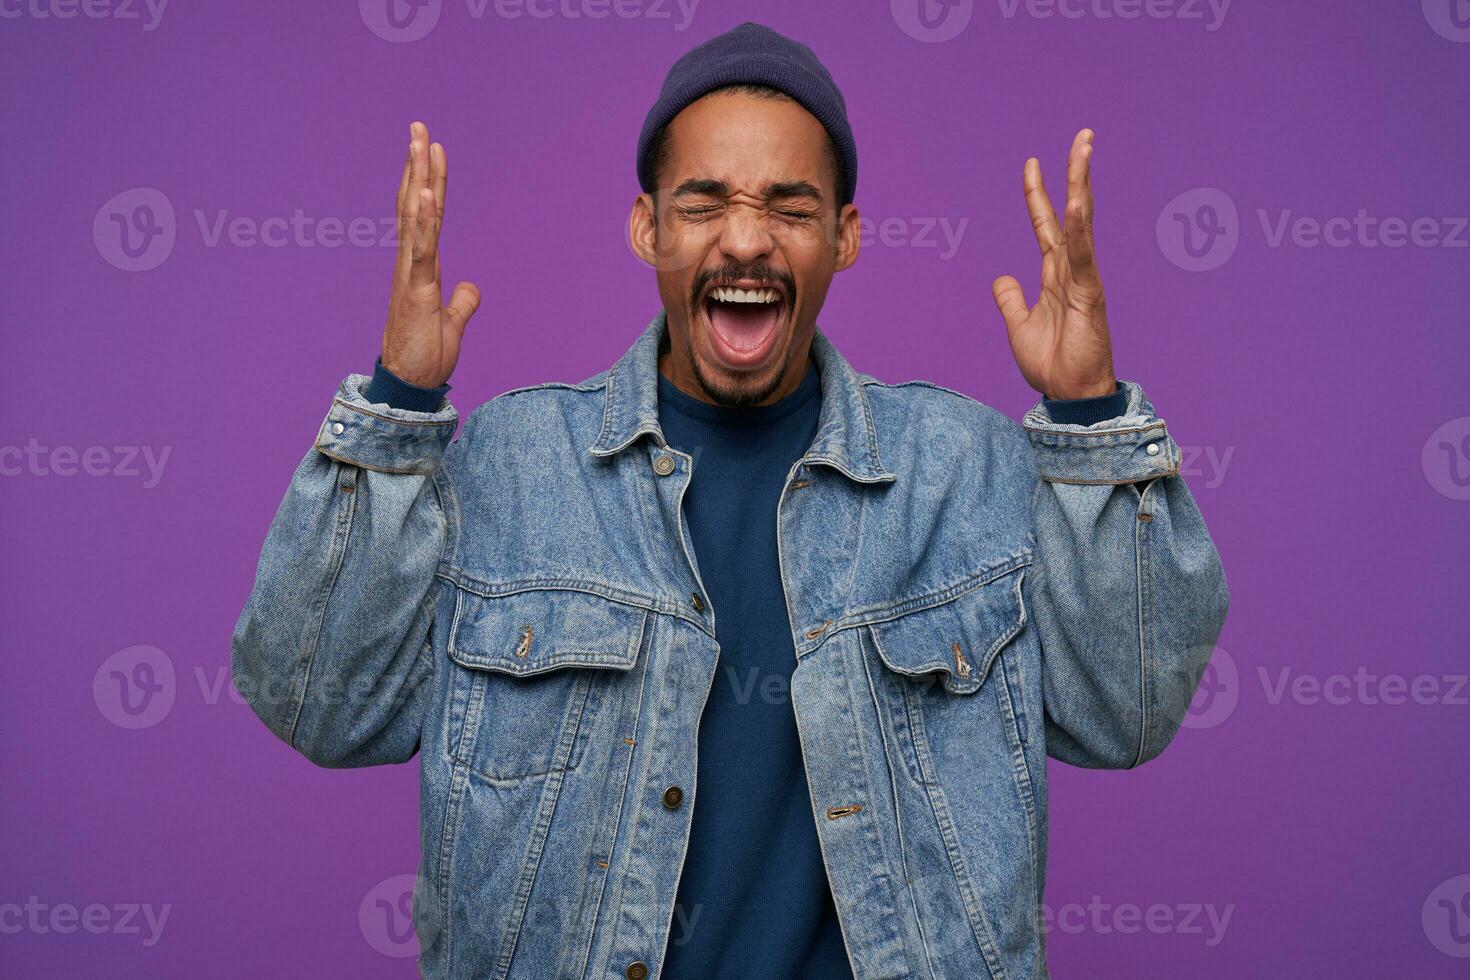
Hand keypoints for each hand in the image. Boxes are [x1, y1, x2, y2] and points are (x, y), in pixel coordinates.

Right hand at [381, 121, 480, 387]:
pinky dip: (423, 220)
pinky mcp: (416, 290)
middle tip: (418, 126)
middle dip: (416, 164)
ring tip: (420, 142)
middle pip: (414, 205)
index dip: (427, 182)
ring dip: (418, 178)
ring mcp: (411, 275)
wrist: (410, 387)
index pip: (424, 216)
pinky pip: (421, 248)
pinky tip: (425, 192)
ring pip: (415, 218)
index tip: (429, 149)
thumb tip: (471, 286)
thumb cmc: (425, 357)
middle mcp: (411, 264)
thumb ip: (462, 302)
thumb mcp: (452, 324)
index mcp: (420, 268)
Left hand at [991, 129, 1115, 400]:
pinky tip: (1078, 203)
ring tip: (1084, 148)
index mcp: (1056, 275)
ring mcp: (1084, 278)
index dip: (1038, 195)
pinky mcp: (1090, 293)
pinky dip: (1081, 229)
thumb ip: (1010, 299)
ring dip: (1082, 184)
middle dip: (1075, 174)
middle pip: (1073, 212)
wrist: (1069, 394)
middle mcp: (1073, 270)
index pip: (1046, 225)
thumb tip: (1001, 277)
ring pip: (1082, 222)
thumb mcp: (1019, 325)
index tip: (1031, 163)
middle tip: (1082, 136)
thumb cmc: (1052, 363)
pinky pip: (1083, 255)